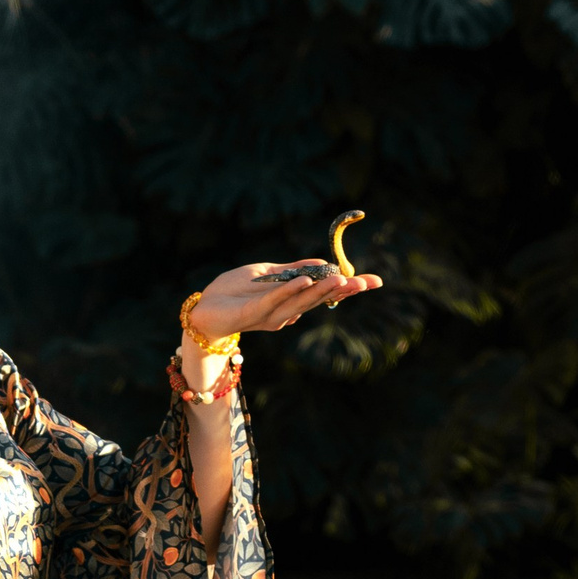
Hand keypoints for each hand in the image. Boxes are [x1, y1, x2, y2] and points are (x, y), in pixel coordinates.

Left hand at [186, 258, 381, 340]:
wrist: (204, 309)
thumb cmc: (232, 292)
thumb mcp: (266, 275)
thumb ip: (292, 271)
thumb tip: (322, 263)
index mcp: (290, 302)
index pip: (323, 294)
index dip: (347, 288)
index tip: (373, 281)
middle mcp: (285, 313)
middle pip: (318, 300)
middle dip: (342, 291)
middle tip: (366, 282)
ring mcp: (269, 315)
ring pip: (300, 302)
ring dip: (321, 290)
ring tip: (341, 280)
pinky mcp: (251, 313)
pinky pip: (274, 301)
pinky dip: (290, 291)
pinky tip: (305, 281)